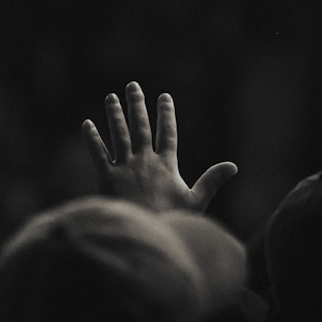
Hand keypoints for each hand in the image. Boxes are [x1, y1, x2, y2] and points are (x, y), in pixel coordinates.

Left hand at [82, 81, 237, 211]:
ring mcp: (125, 168)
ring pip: (119, 134)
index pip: (168, 133)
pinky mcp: (107, 178)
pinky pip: (97, 153)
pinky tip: (87, 124)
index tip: (164, 97)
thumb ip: (212, 181)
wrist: (145, 235)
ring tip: (111, 97)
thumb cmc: (172, 220)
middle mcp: (145, 161)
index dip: (166, 114)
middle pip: (140, 126)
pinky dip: (92, 139)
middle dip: (137, 104)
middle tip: (132, 86)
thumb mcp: (196, 201)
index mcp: (166, 164)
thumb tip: (234, 166)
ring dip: (114, 115)